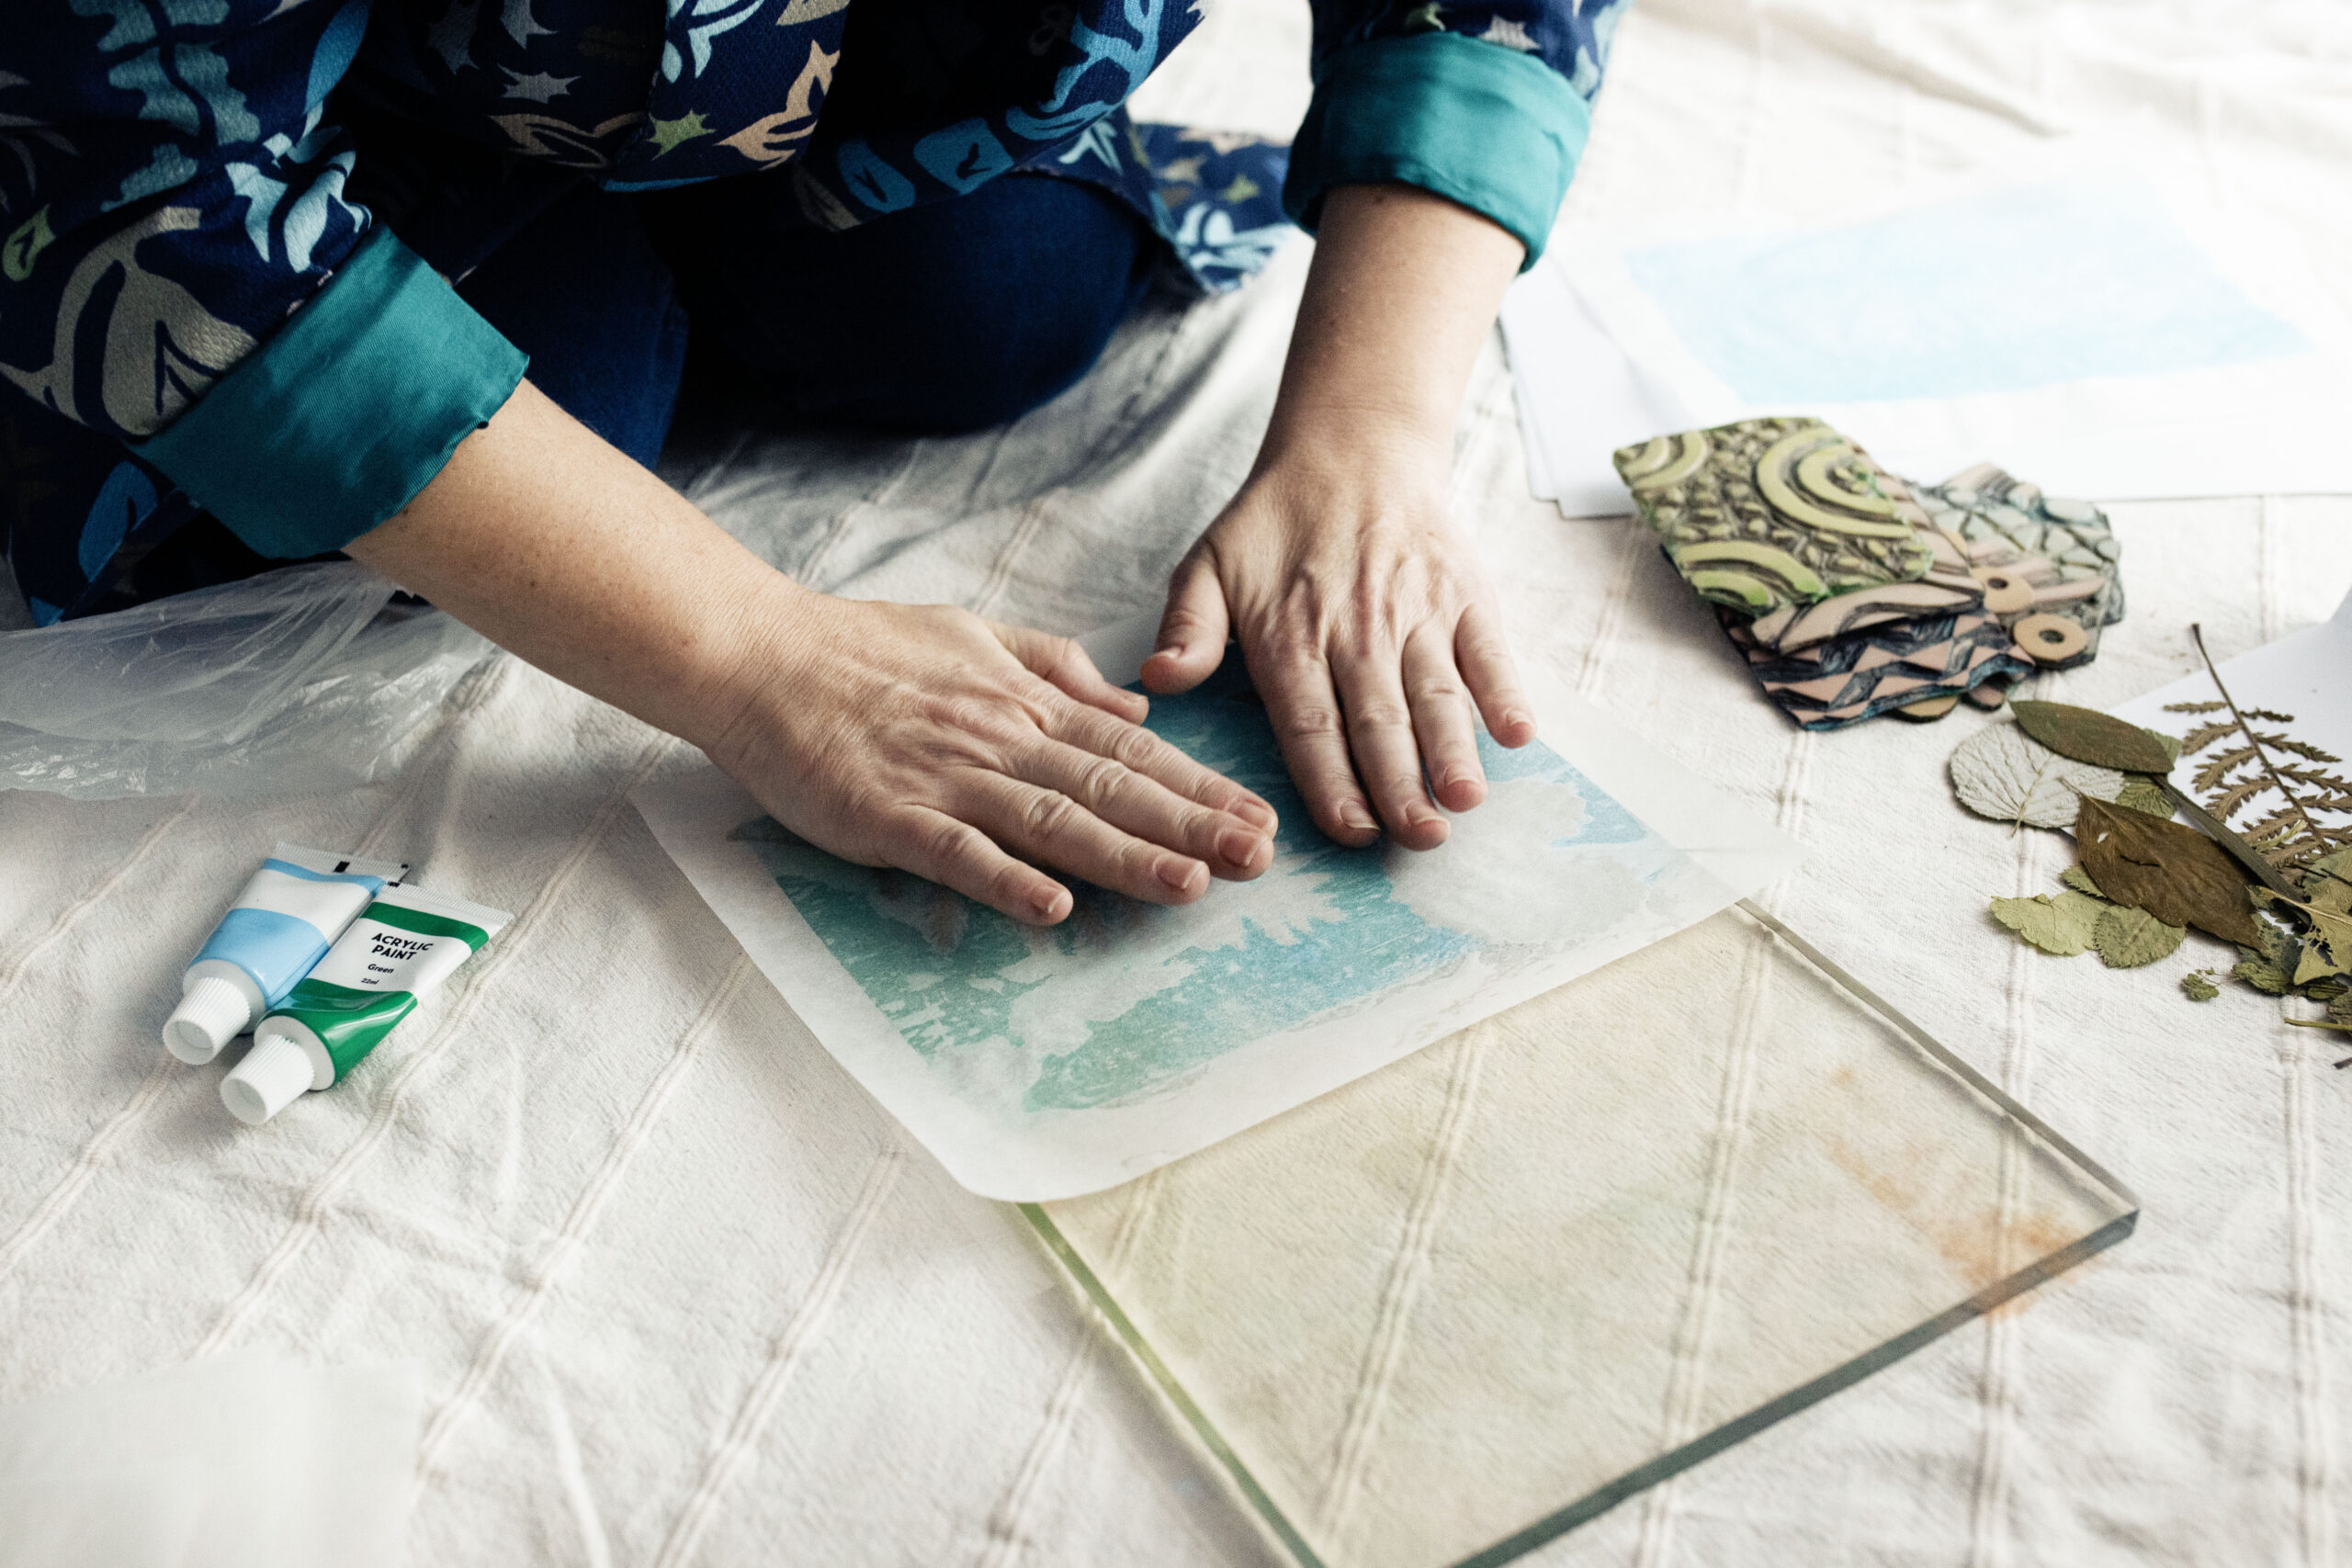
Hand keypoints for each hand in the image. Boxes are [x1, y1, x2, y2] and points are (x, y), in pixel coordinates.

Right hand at [711, 593, 1277, 922]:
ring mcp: (945, 779)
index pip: (1130, 749)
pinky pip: (956, 853)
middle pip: (1110, 789)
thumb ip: (1058, 669)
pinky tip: (1054, 909)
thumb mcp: (975, 634)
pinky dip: (1005, 880)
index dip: (1199, 786)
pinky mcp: (888, 816)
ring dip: (1126, 857)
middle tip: (1260, 860)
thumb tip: (1139, 704)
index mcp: (1023, 702)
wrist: (757, 654)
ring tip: (1192, 886)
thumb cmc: (863, 647)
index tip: (1258, 816)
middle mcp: (999, 740)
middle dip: (1191, 825)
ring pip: (1051, 822)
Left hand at [1139, 181, 1535, 848]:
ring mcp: (1418, 611)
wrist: (1353, 447)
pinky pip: (1488, 649)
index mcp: (1291, 634)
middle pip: (1379, 720)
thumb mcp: (1208, 565)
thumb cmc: (1274, 523)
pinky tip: (1516, 734)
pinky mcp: (1464, 593)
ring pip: (1435, 693)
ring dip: (1452, 750)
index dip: (1332, 781)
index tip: (1350, 832)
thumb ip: (1188, 628)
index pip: (1311, 722)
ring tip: (1464, 802)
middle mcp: (1357, 628)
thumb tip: (1158, 678)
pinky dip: (1504, 689)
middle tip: (1417, 840)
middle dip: (1399, 785)